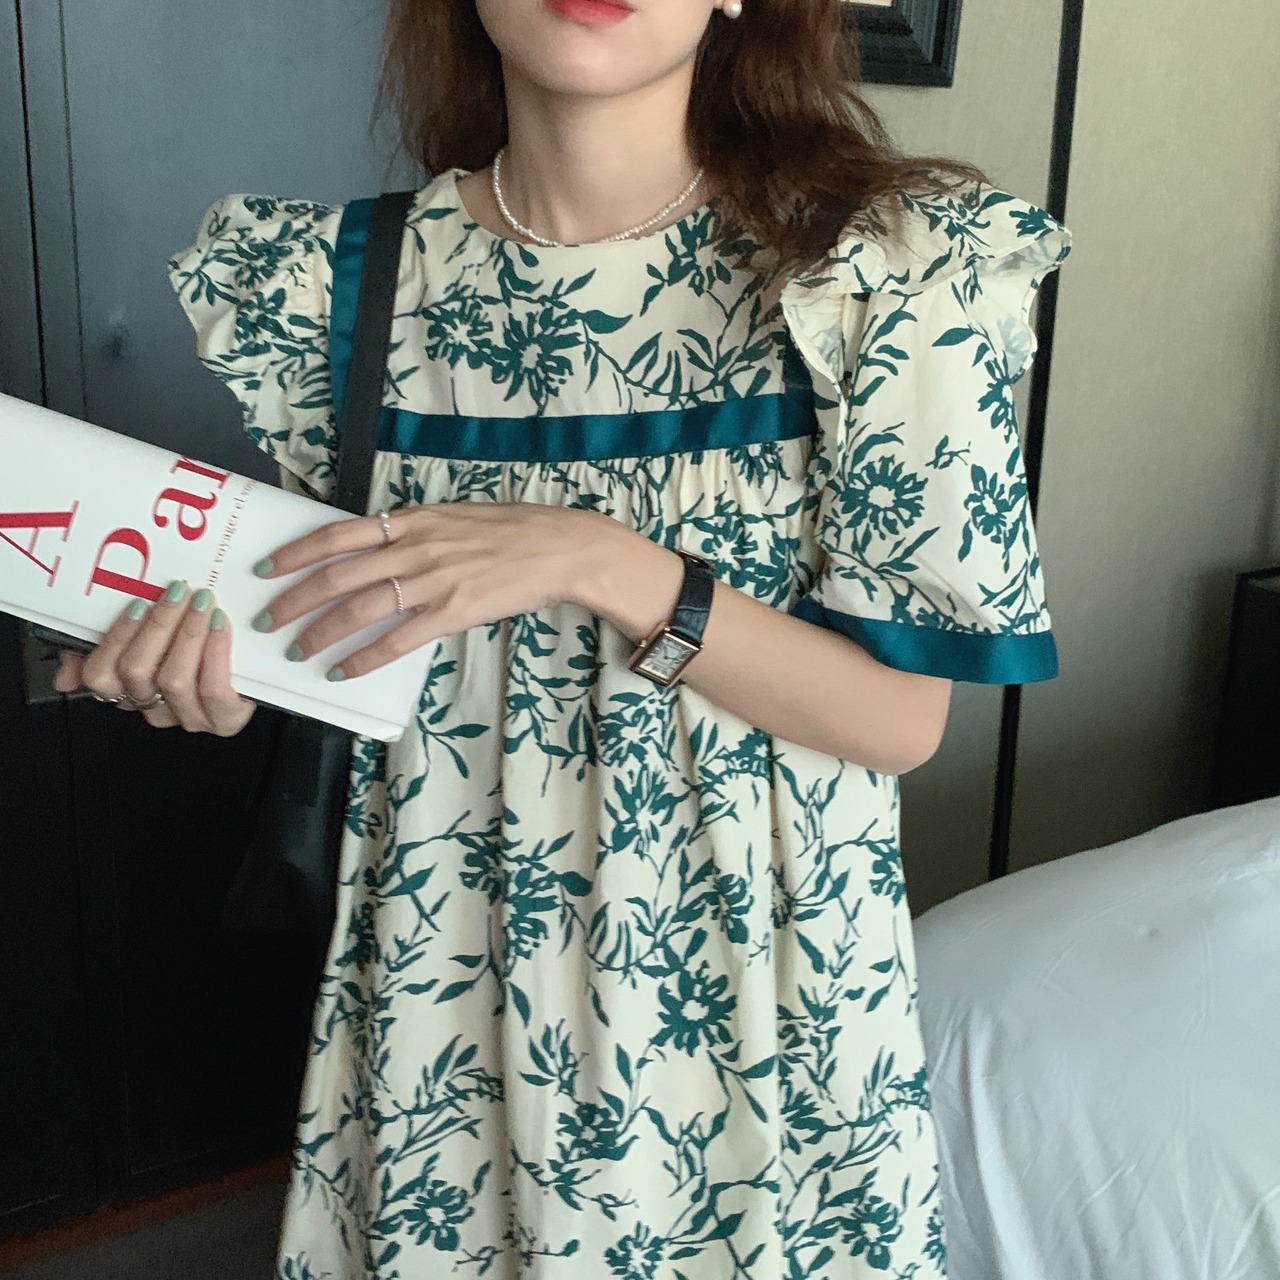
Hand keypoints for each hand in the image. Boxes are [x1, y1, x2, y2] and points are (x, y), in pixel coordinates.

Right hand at [52, 581, 257, 736]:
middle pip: (137, 672)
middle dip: (159, 625)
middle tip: (178, 592)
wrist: (253, 671)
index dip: (115, 639)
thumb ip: (102, 648)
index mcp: (128, 691)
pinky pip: (213, 688)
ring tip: (203, 603)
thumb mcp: (148, 640)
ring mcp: (189, 717)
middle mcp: (154, 708)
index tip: (135, 604)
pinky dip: (215, 652)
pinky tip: (221, 626)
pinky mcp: (224, 720)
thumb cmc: (196, 648)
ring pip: (174, 679)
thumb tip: (66, 675)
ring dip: (189, 633)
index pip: (100, 675)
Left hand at [251, 502, 616, 678]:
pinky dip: (365, 658)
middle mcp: (414, 548)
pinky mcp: (454, 612)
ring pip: (359, 610)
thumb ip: (414, 532)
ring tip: (298, 651)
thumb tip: (376, 548)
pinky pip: (397, 640)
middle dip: (293, 601)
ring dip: (321, 633)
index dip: (296, 553)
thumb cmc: (512, 530)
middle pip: (336, 577)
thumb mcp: (454, 517)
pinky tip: (344, 670)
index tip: (267, 568)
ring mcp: (432, 581)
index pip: (337, 535)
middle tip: (267, 620)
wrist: (560, 546)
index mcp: (411, 520)